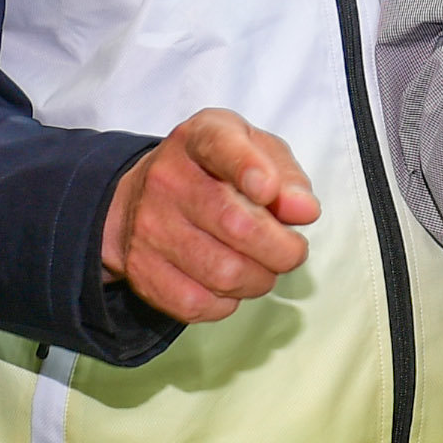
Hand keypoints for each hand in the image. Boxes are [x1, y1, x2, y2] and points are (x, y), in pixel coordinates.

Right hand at [102, 109, 320, 322]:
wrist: (138, 200)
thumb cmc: (211, 175)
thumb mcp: (253, 153)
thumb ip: (287, 176)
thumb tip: (304, 210)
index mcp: (199, 139)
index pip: (219, 146)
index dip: (248, 168)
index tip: (269, 190)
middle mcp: (167, 180)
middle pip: (237, 225)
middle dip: (283, 249)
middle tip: (291, 250)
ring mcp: (149, 227)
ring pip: (225, 273)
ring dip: (259, 279)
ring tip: (259, 266)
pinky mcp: (142, 271)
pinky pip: (199, 304)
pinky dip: (226, 302)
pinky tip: (227, 284)